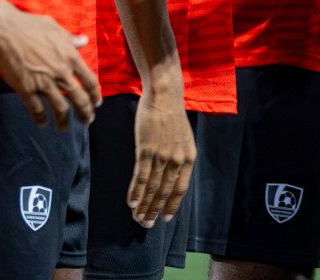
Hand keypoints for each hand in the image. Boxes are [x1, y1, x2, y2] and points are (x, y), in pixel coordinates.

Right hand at [0, 0, 101, 129]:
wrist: (5, 29)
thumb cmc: (30, 25)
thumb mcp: (55, 28)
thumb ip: (71, 39)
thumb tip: (83, 41)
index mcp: (71, 57)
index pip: (90, 82)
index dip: (95, 96)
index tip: (97, 103)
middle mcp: (61, 72)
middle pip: (80, 100)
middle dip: (85, 113)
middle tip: (86, 121)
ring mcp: (44, 82)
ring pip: (61, 109)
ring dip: (64, 122)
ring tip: (64, 128)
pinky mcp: (27, 89)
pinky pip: (37, 110)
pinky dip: (41, 119)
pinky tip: (42, 123)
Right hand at [126, 82, 195, 227]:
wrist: (164, 95)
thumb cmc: (172, 116)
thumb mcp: (183, 139)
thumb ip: (178, 158)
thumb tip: (170, 177)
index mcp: (189, 158)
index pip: (180, 189)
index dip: (172, 205)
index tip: (164, 218)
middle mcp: (177, 160)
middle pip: (164, 192)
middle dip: (154, 211)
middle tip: (146, 225)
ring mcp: (162, 155)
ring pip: (152, 187)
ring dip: (143, 205)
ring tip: (137, 218)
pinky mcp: (146, 149)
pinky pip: (140, 176)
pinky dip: (135, 191)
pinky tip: (131, 202)